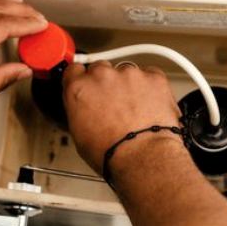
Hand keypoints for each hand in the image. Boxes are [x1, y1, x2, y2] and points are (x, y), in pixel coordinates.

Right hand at [62, 61, 184, 176]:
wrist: (144, 157)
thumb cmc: (113, 153)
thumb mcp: (79, 135)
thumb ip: (79, 111)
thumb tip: (85, 111)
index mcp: (79, 89)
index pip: (74, 71)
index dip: (81, 79)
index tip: (87, 84)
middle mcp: (101, 77)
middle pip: (100, 68)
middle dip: (106, 83)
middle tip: (114, 103)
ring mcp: (128, 74)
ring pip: (126, 71)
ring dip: (129, 85)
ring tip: (135, 110)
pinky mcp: (153, 77)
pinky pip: (150, 75)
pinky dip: (150, 87)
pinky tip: (149, 105)